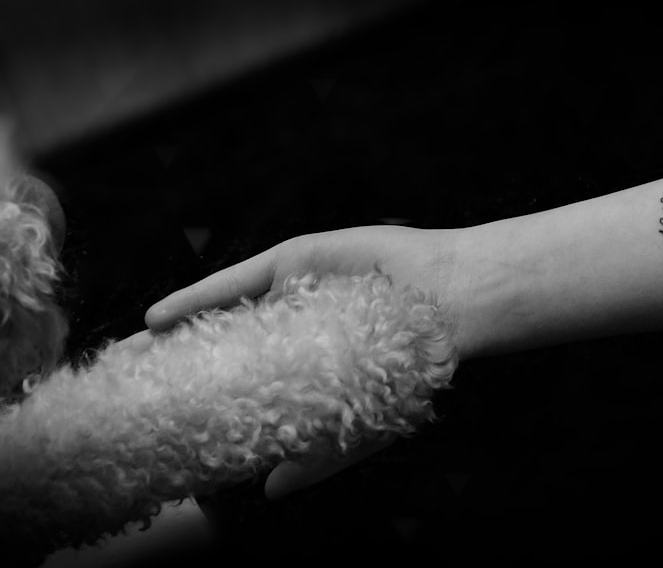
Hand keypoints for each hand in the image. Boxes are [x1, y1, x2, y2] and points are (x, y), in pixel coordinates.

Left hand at [142, 225, 464, 498]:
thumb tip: (268, 492)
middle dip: (172, 372)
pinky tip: (156, 320)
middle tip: (123, 393)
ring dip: (170, 339)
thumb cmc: (411, 367)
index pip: (240, 391)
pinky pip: (231, 283)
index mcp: (304, 371)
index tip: (160, 427)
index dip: (199, 406)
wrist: (446, 302)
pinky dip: (193, 300)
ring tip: (124, 360)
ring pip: (215, 318)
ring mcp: (288, 298)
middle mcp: (289, 334)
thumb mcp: (361, 424)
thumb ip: (318, 457)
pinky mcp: (291, 264)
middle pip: (217, 353)